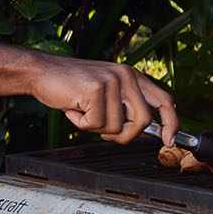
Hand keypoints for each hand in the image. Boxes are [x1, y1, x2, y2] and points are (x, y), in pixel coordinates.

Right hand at [29, 55, 178, 145]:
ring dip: (96, 128)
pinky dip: (81, 124)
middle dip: (126, 136)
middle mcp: (126, 75)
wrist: (41, 72)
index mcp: (132, 76)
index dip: (171, 123)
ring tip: (82, 111)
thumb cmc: (70, 86)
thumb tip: (146, 132)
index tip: (170, 140)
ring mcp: (112, 81)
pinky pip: (96, 124)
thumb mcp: (105, 92)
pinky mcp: (96, 89)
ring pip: (117, 127)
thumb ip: (125, 107)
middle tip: (105, 133)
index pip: (164, 100)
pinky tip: (73, 108)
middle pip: (143, 121)